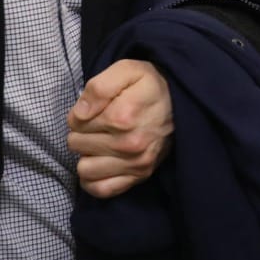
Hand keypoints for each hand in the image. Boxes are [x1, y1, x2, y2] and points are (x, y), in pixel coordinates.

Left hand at [67, 59, 173, 198]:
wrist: (184, 101)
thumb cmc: (151, 84)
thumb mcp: (127, 70)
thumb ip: (99, 87)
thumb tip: (79, 114)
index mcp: (123, 116)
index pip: (75, 122)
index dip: (80, 113)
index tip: (96, 108)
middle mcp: (129, 144)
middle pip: (76, 144)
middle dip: (83, 133)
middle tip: (100, 124)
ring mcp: (136, 163)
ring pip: (84, 168)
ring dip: (88, 156)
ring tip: (102, 143)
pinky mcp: (140, 175)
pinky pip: (101, 189)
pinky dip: (94, 180)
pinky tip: (100, 164)